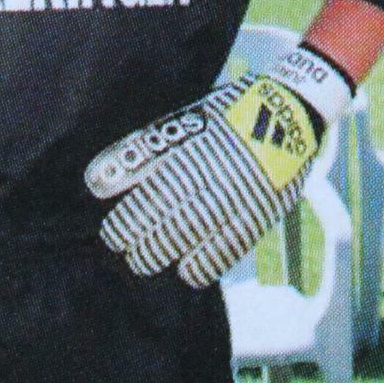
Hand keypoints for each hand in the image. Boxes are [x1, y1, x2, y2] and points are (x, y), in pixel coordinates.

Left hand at [85, 46, 350, 287]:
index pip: (152, 198)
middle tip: (129, 255)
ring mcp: (243, 197)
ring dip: (169, 254)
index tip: (112, 236)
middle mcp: (217, 177)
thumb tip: (95, 183)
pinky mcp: (264, 212)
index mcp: (193, 152)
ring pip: (200, 237)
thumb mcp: (181, 124)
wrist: (288, 111)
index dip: (129, 223)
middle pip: (174, 222)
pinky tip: (189, 271)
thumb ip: (139, 153)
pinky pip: (233, 246)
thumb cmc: (223, 116)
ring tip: (147, 262)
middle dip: (146, 245)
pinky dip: (208, 263)